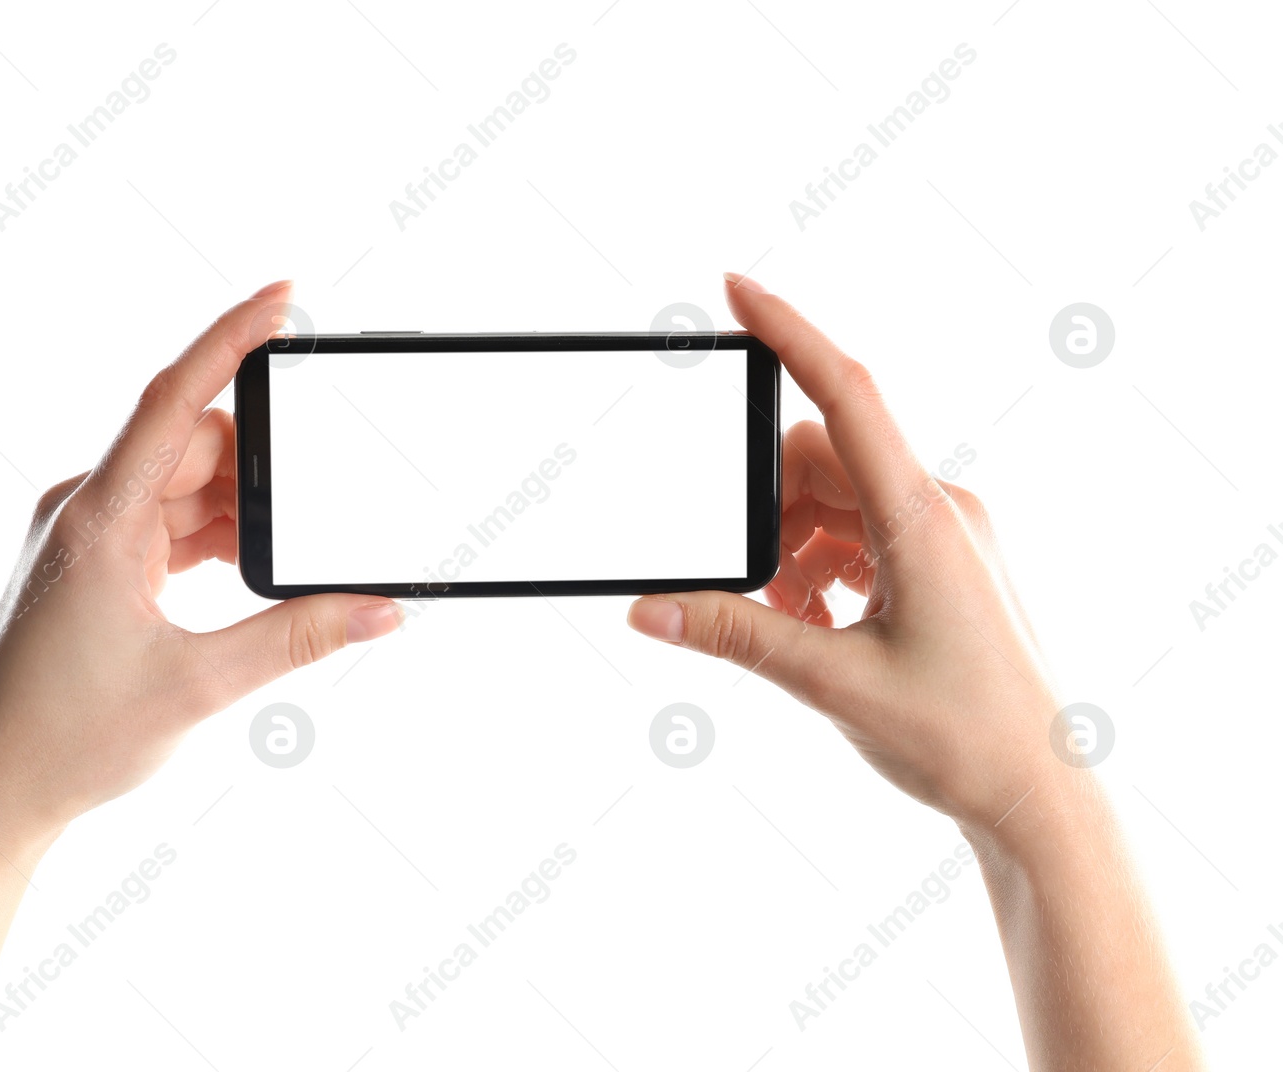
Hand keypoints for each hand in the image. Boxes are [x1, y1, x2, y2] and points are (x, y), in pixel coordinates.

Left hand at [0, 280, 402, 848]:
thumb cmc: (69, 737)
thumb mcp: (201, 685)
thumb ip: (298, 638)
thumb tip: (381, 610)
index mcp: (98, 517)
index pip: (174, 398)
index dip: (230, 339)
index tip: (283, 298)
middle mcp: (86, 508)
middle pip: (194, 447)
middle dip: (261, 476)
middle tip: (312, 522)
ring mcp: (87, 534)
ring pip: (185, 488)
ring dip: (239, 517)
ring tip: (277, 574)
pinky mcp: (93, 562)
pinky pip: (169, 523)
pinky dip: (214, 541)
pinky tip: (246, 578)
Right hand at [628, 274, 1062, 835]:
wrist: (1043, 794)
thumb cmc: (961, 737)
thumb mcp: (829, 683)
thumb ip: (735, 634)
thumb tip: (650, 608)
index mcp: (921, 519)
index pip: (845, 396)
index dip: (789, 331)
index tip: (735, 289)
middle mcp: (941, 509)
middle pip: (822, 458)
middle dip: (768, 508)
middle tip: (753, 586)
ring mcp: (948, 534)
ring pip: (840, 496)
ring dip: (794, 545)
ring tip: (790, 620)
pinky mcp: (946, 561)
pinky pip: (866, 529)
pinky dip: (824, 562)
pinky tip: (818, 621)